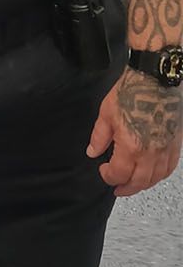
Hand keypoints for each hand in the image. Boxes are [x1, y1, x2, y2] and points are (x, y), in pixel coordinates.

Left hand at [87, 68, 181, 196]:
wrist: (157, 78)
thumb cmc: (133, 91)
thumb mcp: (107, 113)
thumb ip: (99, 137)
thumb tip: (93, 152)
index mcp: (131, 146)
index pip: (118, 174)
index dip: (108, 176)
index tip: (103, 170)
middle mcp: (151, 152)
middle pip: (139, 182)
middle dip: (125, 188)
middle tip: (117, 188)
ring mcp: (166, 149)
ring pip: (156, 178)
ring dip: (143, 184)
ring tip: (133, 183)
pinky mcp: (176, 143)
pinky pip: (170, 167)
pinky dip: (160, 174)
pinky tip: (153, 173)